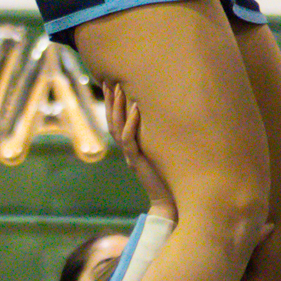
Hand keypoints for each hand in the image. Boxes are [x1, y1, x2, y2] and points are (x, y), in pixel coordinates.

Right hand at [106, 86, 173, 219]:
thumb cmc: (170, 174)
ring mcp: (131, 155)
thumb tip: (170, 112)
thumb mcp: (163, 150)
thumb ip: (159, 135)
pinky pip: (131, 140)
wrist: (170, 201)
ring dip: (118, 107)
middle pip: (113, 121)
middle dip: (111, 100)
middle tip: (110, 79)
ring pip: (118, 128)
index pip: (117, 120)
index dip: (113, 102)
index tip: (112, 82)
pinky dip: (132, 123)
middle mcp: (127, 149)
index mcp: (131, 145)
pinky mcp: (137, 162)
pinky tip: (137, 108)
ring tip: (120, 88)